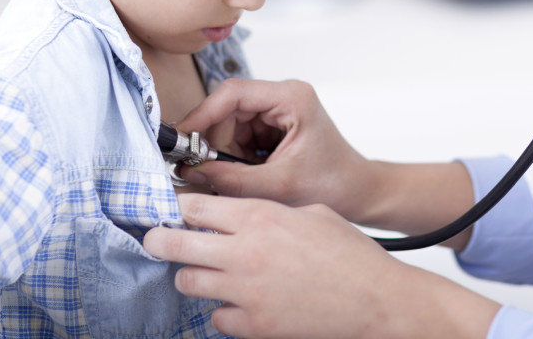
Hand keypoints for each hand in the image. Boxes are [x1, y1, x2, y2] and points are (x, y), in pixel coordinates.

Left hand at [143, 194, 498, 338]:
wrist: (376, 300)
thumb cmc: (351, 255)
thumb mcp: (311, 212)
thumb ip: (269, 212)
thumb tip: (237, 216)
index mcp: (261, 217)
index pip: (195, 206)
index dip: (176, 206)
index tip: (170, 209)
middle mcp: (245, 253)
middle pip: (174, 243)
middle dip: (159, 240)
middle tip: (156, 240)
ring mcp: (246, 293)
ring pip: (187, 282)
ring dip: (193, 275)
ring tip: (206, 272)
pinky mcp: (253, 326)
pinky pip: (216, 317)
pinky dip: (223, 309)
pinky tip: (240, 302)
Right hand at [175, 79, 378, 220]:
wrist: (357, 193)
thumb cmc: (332, 185)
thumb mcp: (277, 186)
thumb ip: (231, 178)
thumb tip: (189, 171)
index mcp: (292, 98)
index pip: (234, 93)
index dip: (202, 114)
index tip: (181, 138)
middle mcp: (283, 96)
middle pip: (227, 109)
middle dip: (214, 142)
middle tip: (203, 170)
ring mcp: (278, 109)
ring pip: (229, 125)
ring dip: (226, 153)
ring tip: (241, 178)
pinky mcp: (273, 125)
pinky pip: (238, 136)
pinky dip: (235, 157)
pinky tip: (250, 175)